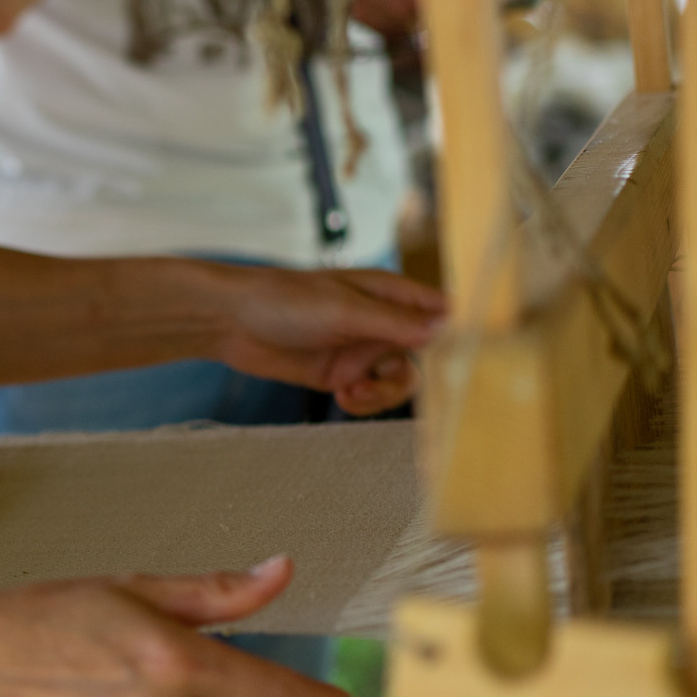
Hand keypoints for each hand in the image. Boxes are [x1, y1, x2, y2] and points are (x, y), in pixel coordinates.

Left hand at [203, 264, 444, 413]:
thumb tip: (444, 331)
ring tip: (356, 394)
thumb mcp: (344, 309)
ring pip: (399, 380)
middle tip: (395, 385)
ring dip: (385, 395)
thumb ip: (394, 322)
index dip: (459, 335)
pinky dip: (364, 403)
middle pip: (426, 355)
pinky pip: (369, 395)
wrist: (228, 321)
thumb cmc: (282, 299)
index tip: (468, 362)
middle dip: (417, 376)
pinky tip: (343, 398)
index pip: (440, 311)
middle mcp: (379, 321)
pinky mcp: (339, 374)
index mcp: (387, 293)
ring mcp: (359, 349)